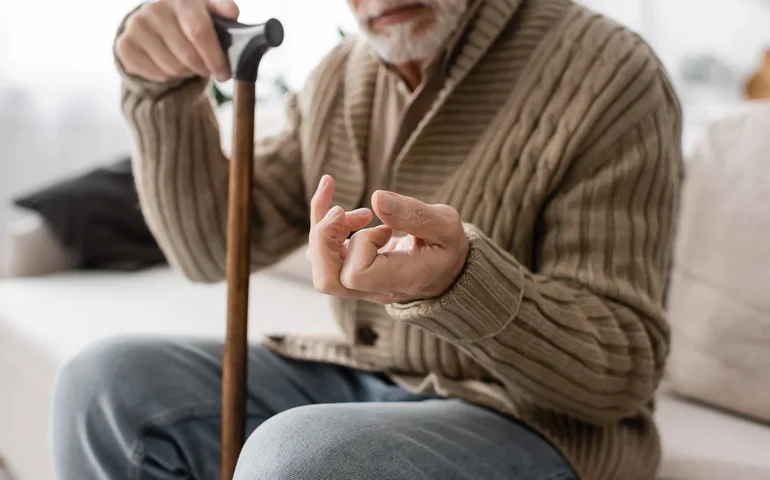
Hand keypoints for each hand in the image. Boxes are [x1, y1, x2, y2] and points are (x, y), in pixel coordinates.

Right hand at [115, 0, 239, 82]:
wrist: (156, 26)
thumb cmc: (190, 22)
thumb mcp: (210, 14)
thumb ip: (222, 10)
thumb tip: (232, 11)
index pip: (199, 31)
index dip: (215, 58)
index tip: (224, 74)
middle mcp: (156, 9)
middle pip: (187, 55)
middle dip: (202, 69)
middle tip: (206, 69)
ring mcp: (137, 25)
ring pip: (172, 68)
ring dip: (185, 73)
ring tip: (186, 63)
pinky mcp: (125, 44)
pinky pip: (155, 74)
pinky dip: (167, 77)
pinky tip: (168, 65)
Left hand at [307, 177, 468, 304]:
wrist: (449, 270)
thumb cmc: (448, 247)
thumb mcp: (446, 226)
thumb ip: (414, 213)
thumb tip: (377, 198)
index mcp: (400, 280)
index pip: (356, 275)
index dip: (359, 244)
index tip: (378, 224)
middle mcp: (375, 289)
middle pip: (327, 279)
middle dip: (323, 238)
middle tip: (340, 209)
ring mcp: (361, 285)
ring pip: (321, 268)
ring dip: (325, 230)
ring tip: (358, 212)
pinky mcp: (352, 273)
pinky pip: (325, 258)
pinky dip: (326, 229)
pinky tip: (349, 214)